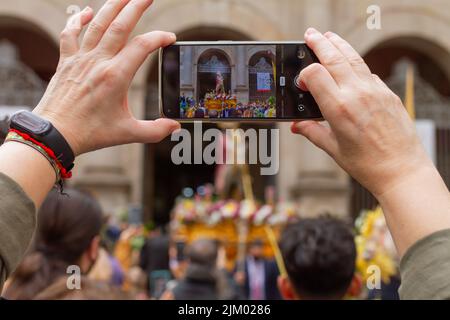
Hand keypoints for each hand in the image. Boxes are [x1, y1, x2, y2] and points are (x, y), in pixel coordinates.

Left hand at [34, 0, 179, 155]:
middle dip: (136, 7)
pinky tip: (88, 11)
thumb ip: (155, 130)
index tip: (170, 39)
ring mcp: (80, 59)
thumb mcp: (128, 133)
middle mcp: (98, 62)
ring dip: (112, 6)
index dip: (159, 38)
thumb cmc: (90, 133)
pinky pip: (70, 33)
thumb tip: (174, 127)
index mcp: (115, 77)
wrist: (55, 133)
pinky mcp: (66, 61)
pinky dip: (78, 19)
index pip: (142, 47)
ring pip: (97, 24)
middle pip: (120, 26)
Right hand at [291, 28, 431, 197]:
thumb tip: (296, 125)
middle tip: (310, 35)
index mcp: (338, 108)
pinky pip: (368, 72)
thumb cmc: (367, 164)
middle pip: (334, 57)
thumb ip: (312, 132)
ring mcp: (375, 91)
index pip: (315, 73)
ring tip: (329, 37)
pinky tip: (350, 65)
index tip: (301, 82)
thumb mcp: (333, 149)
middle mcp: (357, 94)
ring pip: (353, 58)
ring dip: (339, 45)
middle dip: (320, 43)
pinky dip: (356, 64)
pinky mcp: (388, 93)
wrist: (401, 170)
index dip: (304, 74)